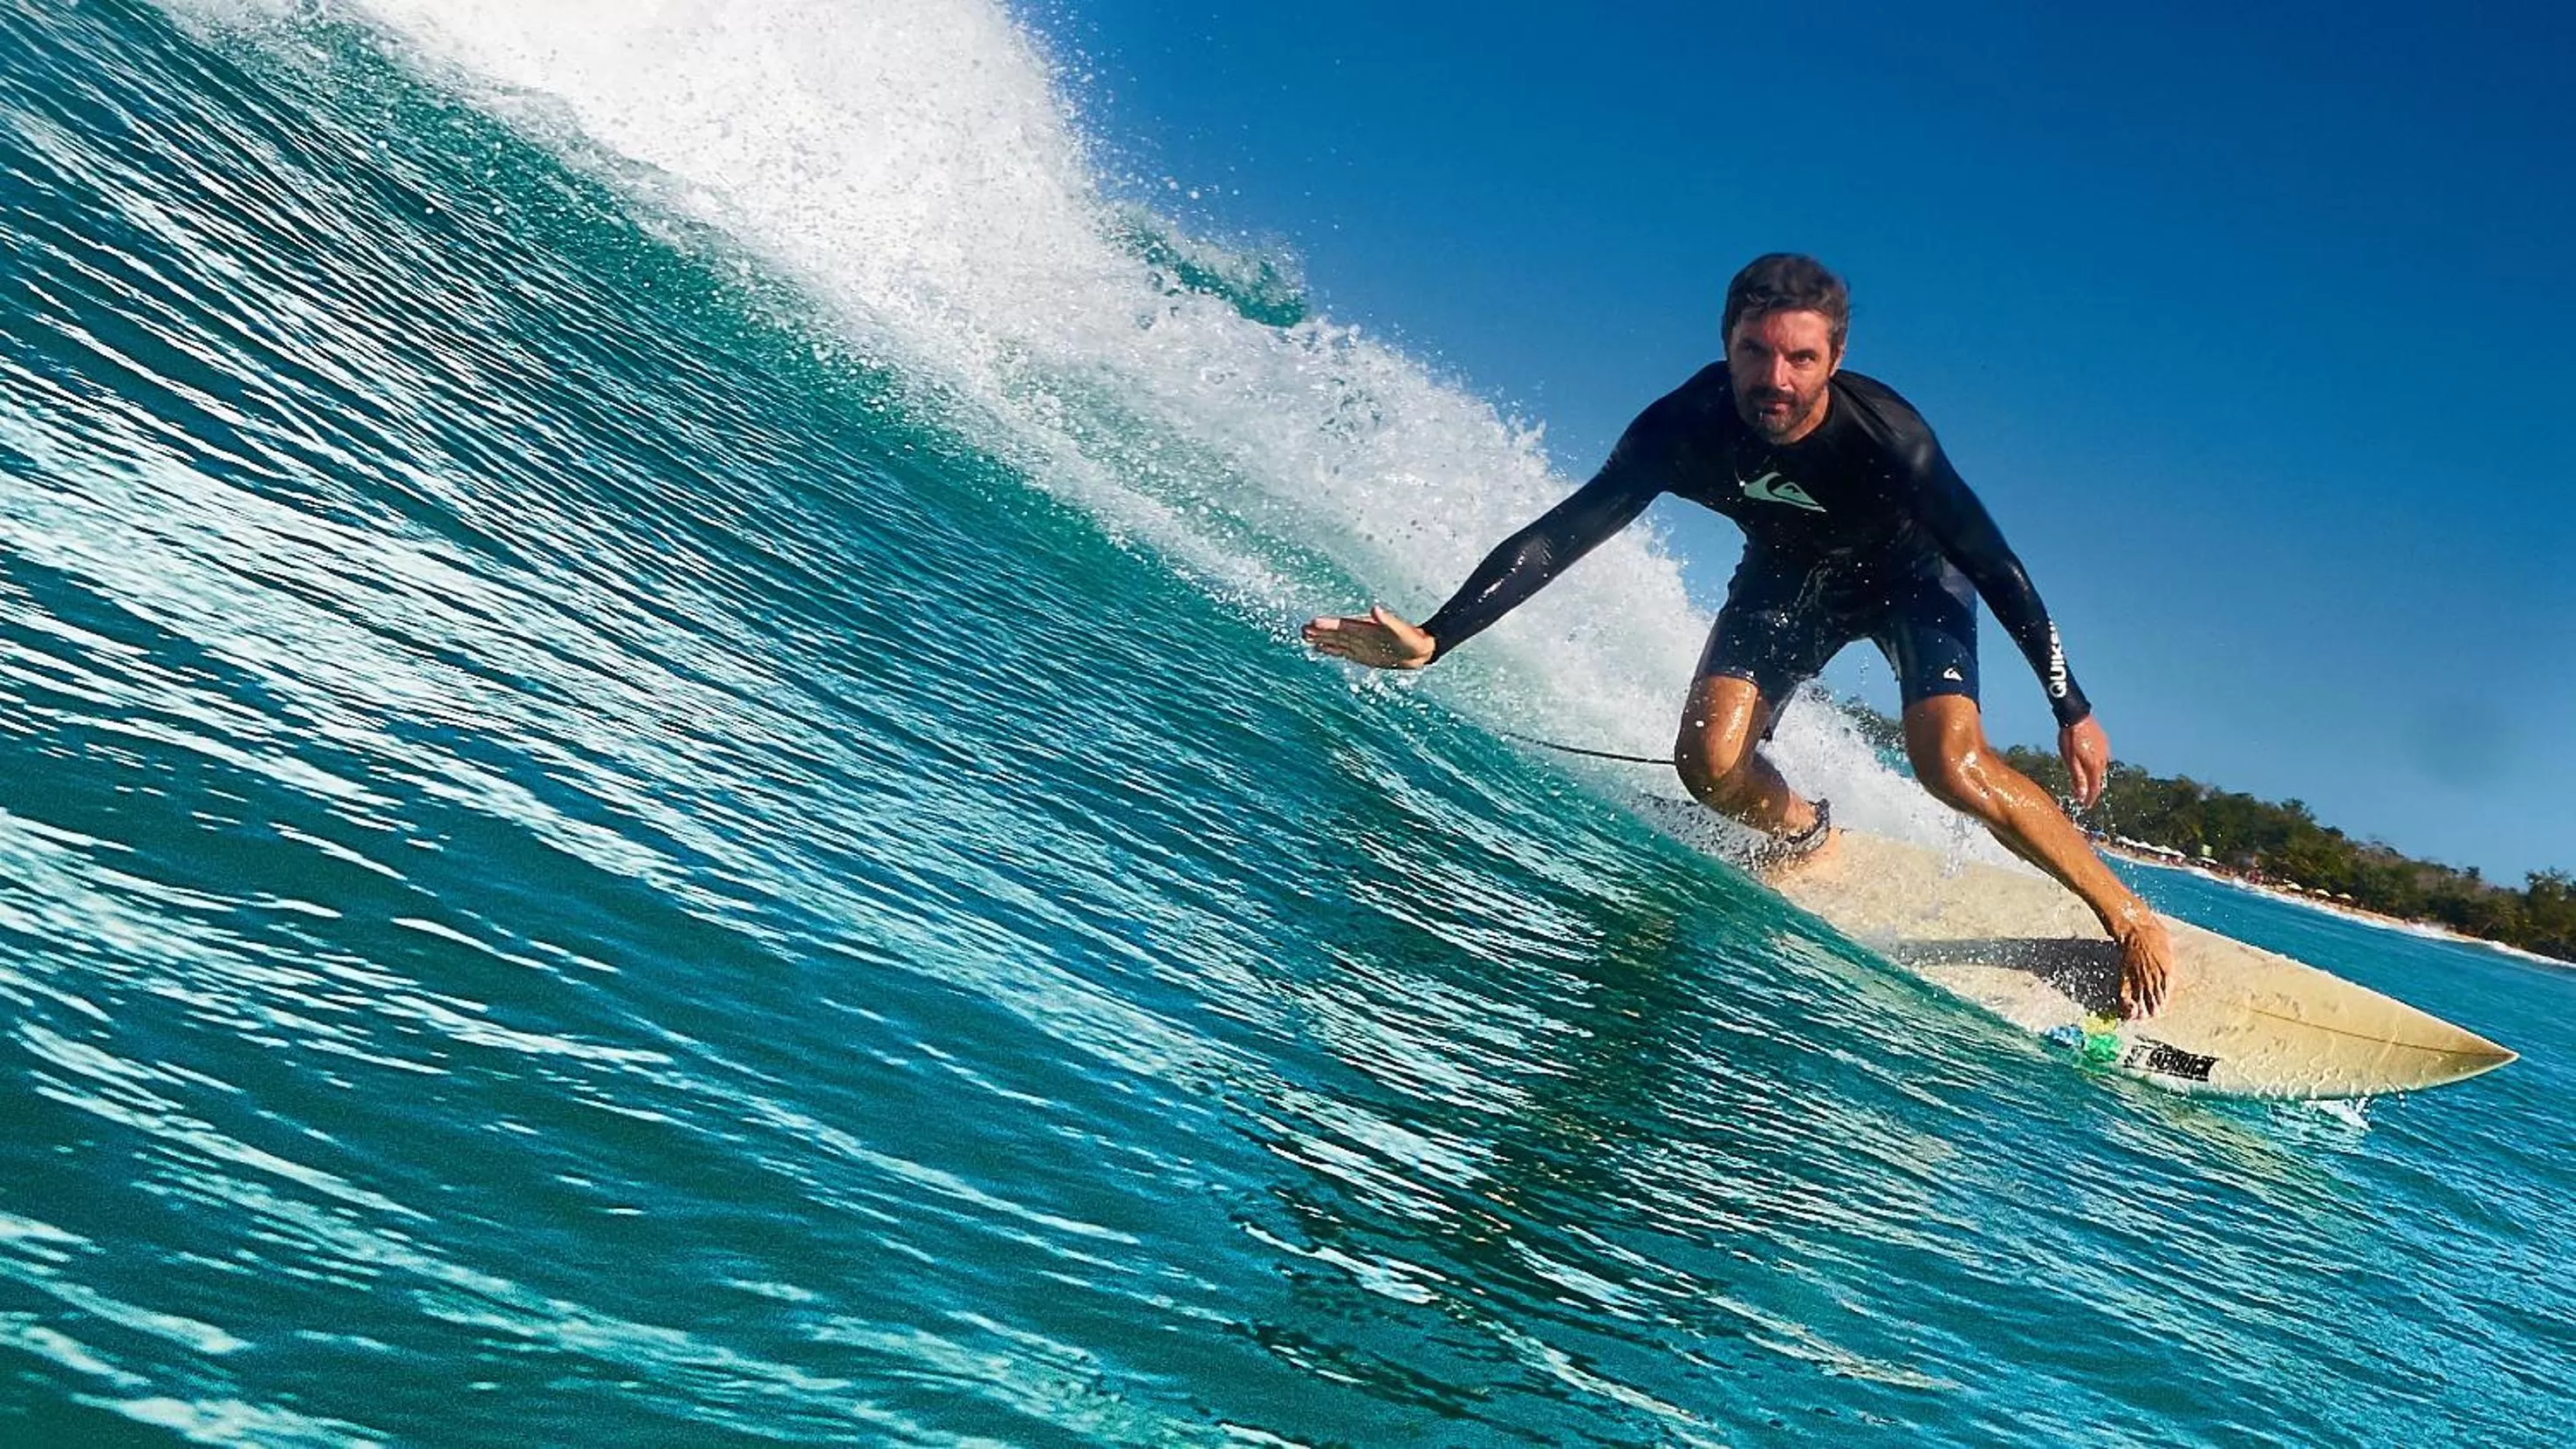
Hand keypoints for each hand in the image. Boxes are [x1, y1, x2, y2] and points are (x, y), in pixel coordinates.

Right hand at [1302, 605, 1434, 669]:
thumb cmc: (1412, 638)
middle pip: (1335, 633)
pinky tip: (1320, 648)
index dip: (1328, 625)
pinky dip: (1330, 650)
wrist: (1420, 650)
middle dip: (1319, 632)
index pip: (1342, 626)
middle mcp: (1360, 635)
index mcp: (1366, 628)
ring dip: (1321, 640)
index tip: (1313, 623)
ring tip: (1304, 637)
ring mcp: (1360, 645)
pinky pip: (1342, 652)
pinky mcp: (1362, 655)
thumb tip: (1375, 609)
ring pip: (1336, 642)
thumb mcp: (1400, 630)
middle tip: (1302, 630)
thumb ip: (1387, 620)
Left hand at [2059, 713, 2109, 808]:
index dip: (2090, 799)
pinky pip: (2101, 758)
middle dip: (2091, 789)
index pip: (2094, 788)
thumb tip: (2081, 796)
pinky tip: (2088, 764)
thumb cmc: (2069, 738)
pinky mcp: (2104, 742)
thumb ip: (2077, 778)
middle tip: (2083, 797)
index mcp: (2094, 766)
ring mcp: (2105, 750)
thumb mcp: (2070, 760)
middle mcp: (2103, 760)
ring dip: (2093, 777)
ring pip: (2100, 769)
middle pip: (2098, 779)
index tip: (2085, 806)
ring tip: (2085, 782)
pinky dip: (2095, 765)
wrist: (2076, 716)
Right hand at [2114, 913, 2172, 1018]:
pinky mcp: (2127, 973)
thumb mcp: (2168, 944)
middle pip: (2155, 997)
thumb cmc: (2154, 931)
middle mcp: (2155, 975)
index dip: (2163, 1002)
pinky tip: (2129, 1007)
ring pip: (2143, 997)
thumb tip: (2169, 961)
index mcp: (2168, 970)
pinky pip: (2127, 991)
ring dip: (2142, 1008)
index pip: (2166, 991)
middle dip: (2154, 1008)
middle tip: (2152, 1016)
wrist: (2137, 928)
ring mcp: (2141, 975)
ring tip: (2142, 1017)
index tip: (2161, 1009)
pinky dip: (2128, 1001)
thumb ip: (2169, 956)